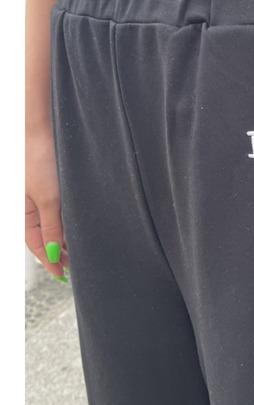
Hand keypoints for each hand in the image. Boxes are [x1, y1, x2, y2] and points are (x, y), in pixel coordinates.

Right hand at [25, 129, 69, 279]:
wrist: (39, 128)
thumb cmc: (37, 159)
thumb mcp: (48, 199)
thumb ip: (52, 228)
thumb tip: (54, 255)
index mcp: (22, 213)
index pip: (36, 245)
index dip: (49, 262)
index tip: (63, 275)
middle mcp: (29, 207)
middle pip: (44, 236)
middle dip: (58, 252)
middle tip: (76, 266)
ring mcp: (40, 196)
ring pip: (52, 224)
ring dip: (64, 237)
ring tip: (80, 250)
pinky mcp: (51, 186)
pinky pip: (57, 210)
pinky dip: (66, 221)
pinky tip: (77, 226)